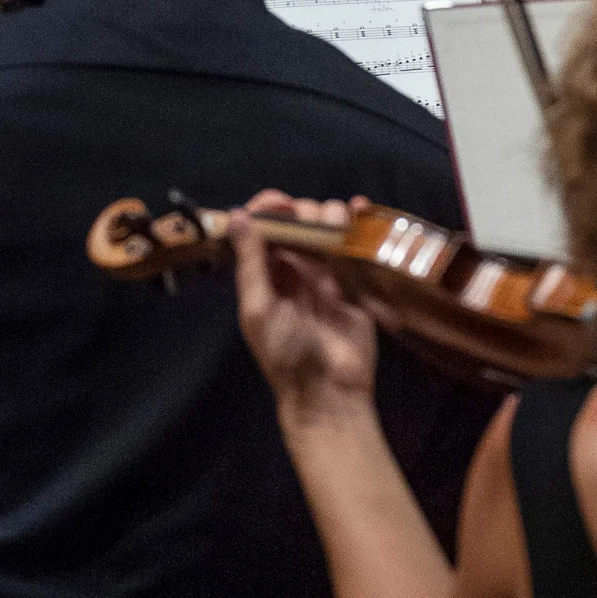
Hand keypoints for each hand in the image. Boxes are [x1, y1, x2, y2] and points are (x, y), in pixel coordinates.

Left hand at [231, 196, 378, 425]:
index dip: (268, 206)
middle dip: (302, 211)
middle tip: (311, 230)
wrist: (330, 393)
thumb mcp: (259, 310)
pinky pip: (353, 240)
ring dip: (330, 215)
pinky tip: (359, 208)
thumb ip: (250, 262)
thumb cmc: (285, 355)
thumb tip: (236, 216)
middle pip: (297, 215)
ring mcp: (324, 269)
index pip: (261, 223)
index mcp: (264, 270)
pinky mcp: (352, 278)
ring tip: (335, 235)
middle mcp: (292, 264)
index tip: (280, 204)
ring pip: (326, 221)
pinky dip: (356, 217)